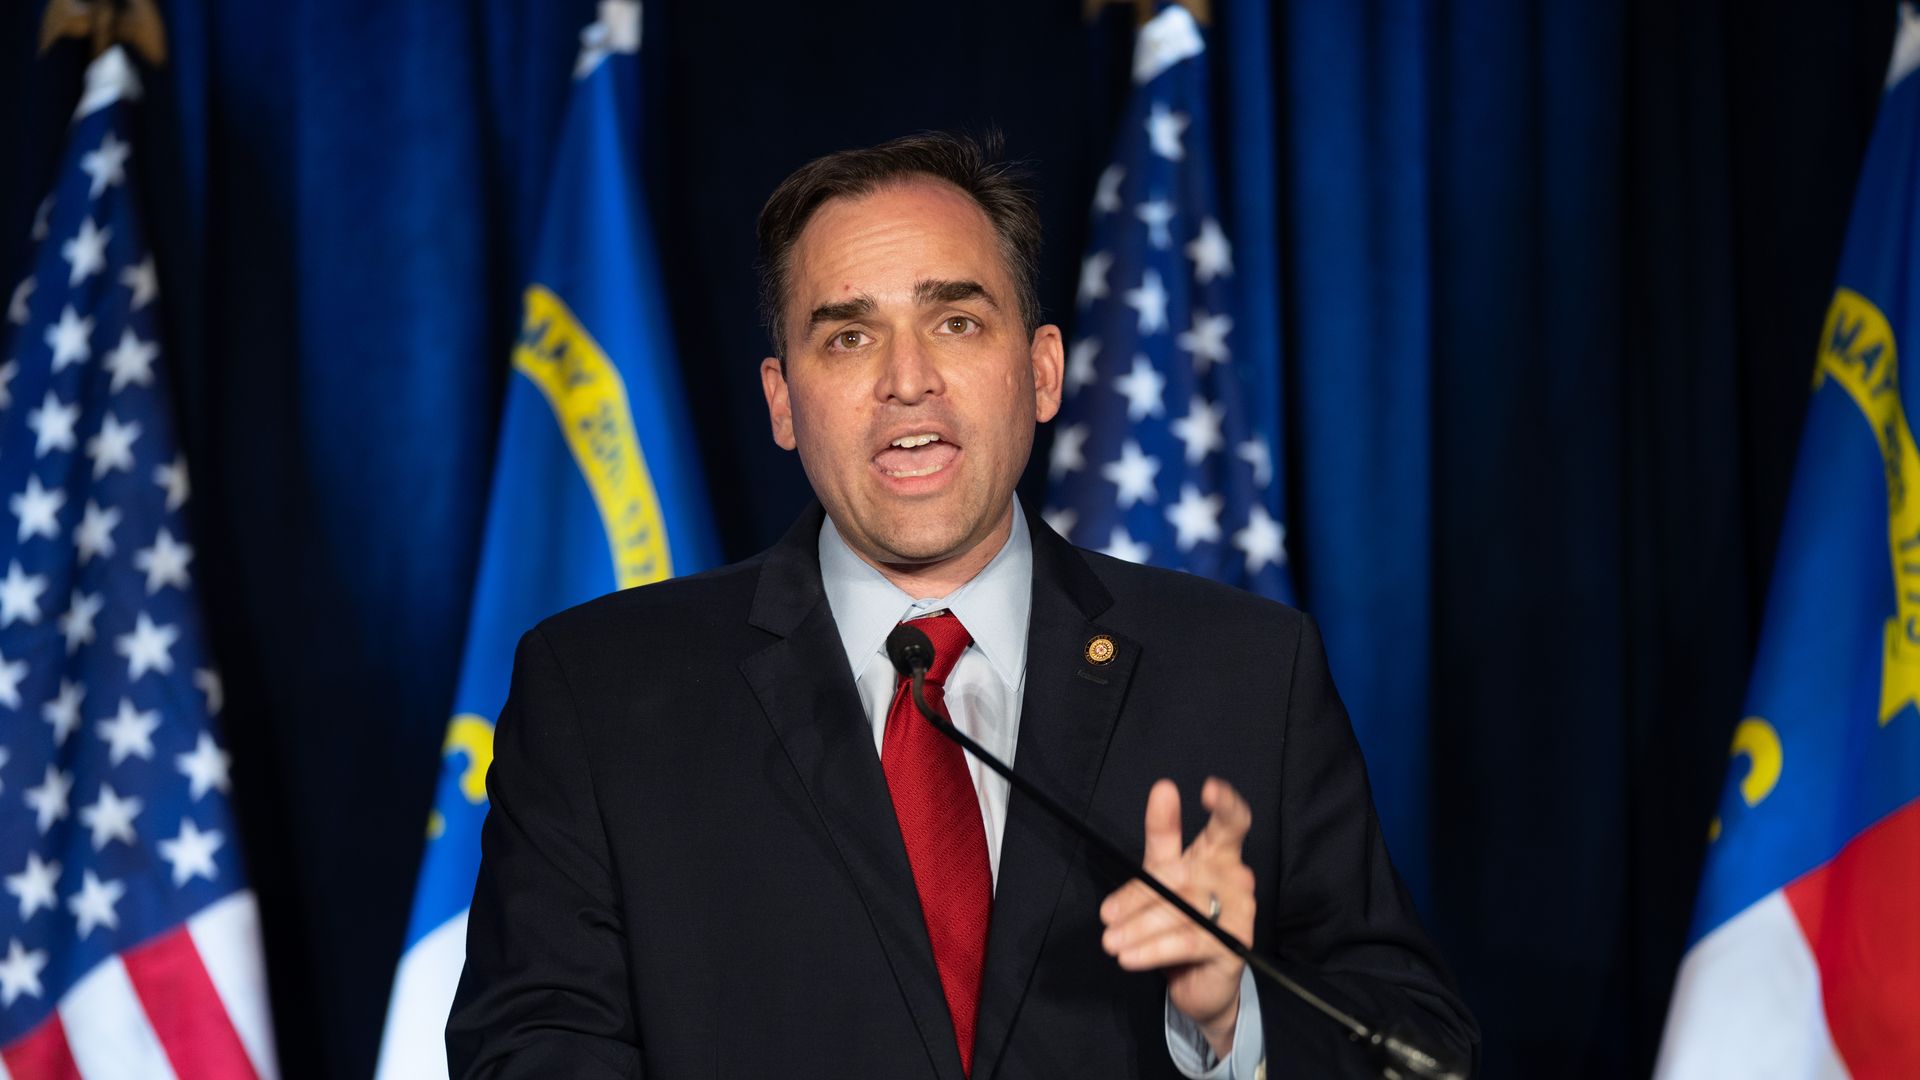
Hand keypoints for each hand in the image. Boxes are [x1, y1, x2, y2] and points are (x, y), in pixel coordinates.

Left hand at [1099, 777, 1255, 1059]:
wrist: (1200, 984)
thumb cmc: (1181, 925)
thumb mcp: (1161, 886)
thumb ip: (1151, 864)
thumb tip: (1133, 852)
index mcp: (1220, 854)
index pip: (1230, 823)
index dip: (1225, 803)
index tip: (1207, 787)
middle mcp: (1236, 876)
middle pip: (1182, 873)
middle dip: (1138, 896)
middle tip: (1107, 915)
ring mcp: (1240, 910)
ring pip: (1180, 908)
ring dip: (1139, 926)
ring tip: (1111, 941)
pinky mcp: (1234, 943)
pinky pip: (1187, 940)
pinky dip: (1153, 949)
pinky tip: (1129, 956)